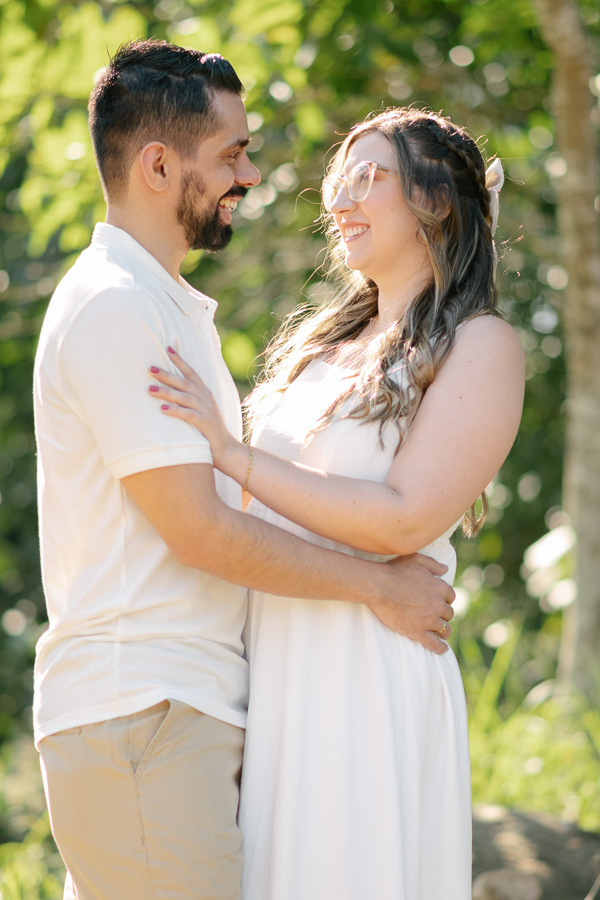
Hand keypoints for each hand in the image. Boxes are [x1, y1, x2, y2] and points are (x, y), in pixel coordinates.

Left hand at [149, 347, 240, 471]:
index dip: (180, 360)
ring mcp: (207, 411)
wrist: (227, 450)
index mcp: (205, 394)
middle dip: (167, 374)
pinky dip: (176, 411)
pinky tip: (163, 409)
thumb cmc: (209, 432)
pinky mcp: (206, 424)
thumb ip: (189, 401)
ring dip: (167, 392)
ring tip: (150, 389)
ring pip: (185, 397)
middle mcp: (206, 399)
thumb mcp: (200, 412)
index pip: (191, 373)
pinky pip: (189, 415)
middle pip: (184, 382)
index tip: (167, 348)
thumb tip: (168, 393)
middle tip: (150, 368)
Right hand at [368, 553, 454, 653]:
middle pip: (448, 613)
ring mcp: (429, 620)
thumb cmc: (395, 571)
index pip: (450, 597)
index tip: (439, 601)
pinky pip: (435, 644)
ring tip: (441, 633)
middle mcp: (438, 605)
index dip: (444, 599)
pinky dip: (440, 648)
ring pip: (444, 629)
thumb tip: (446, 569)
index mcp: (440, 587)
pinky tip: (442, 649)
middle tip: (436, 615)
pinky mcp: (418, 632)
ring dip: (443, 630)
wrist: (379, 587)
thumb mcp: (416, 560)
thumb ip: (433, 564)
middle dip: (443, 614)